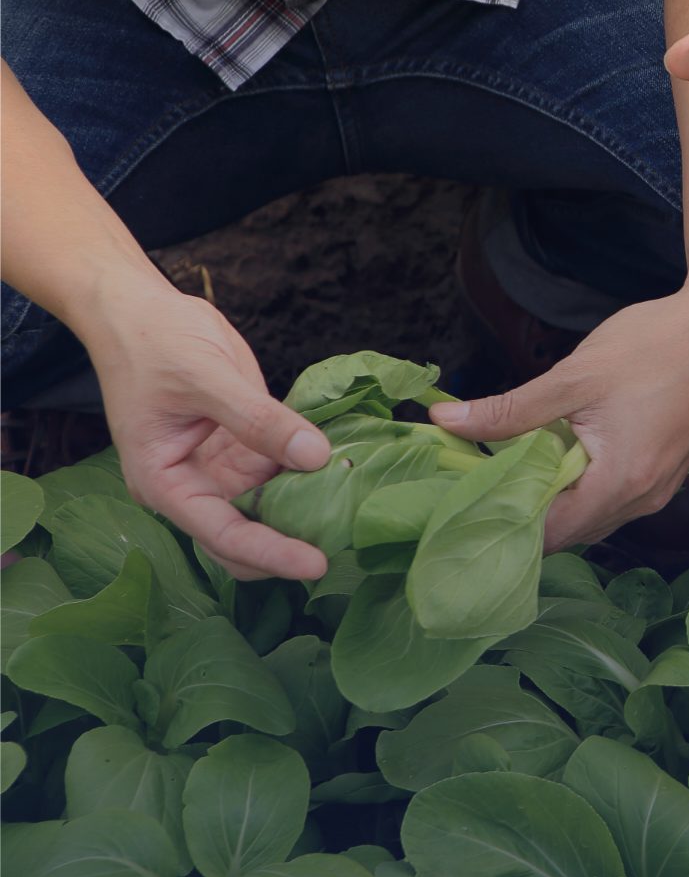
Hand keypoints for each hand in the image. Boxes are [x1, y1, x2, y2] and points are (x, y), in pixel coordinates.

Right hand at [81, 284, 331, 579]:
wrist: (142, 311)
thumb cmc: (154, 343)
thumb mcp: (206, 377)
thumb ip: (259, 419)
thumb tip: (316, 456)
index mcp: (166, 484)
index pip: (222, 534)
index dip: (270, 553)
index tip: (317, 565)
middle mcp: (195, 486)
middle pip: (247, 535)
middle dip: (291, 544)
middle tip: (348, 544)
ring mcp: (222, 470)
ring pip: (271, 508)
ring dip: (309, 511)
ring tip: (359, 515)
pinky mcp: (246, 449)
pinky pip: (283, 472)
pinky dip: (313, 475)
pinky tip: (351, 475)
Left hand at [427, 280, 688, 550]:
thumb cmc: (655, 346)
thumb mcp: (572, 377)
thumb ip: (508, 410)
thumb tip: (443, 421)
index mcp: (622, 483)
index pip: (551, 534)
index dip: (507, 520)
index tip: (469, 497)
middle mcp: (646, 498)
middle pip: (573, 530)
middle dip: (529, 510)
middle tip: (483, 477)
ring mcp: (663, 486)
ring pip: (596, 513)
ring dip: (559, 495)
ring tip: (519, 459)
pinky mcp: (671, 469)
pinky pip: (617, 495)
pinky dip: (587, 482)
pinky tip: (566, 447)